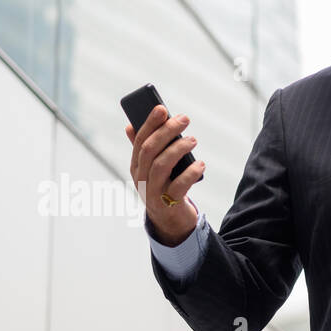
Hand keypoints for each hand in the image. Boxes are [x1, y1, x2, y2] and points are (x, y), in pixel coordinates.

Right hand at [126, 104, 203, 246]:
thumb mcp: (150, 169)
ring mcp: (152, 192)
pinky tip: (201, 164)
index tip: (162, 108)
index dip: (150, 123)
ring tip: (193, 140)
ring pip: (161, 165)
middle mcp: (140, 179)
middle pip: (150, 150)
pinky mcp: (168, 204)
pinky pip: (179, 186)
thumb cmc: (161, 188)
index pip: (139, 140)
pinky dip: (191, 173)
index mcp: (135, 167)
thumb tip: (130, 125)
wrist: (169, 222)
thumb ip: (142, 149)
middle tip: (184, 119)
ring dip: (179, 149)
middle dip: (166, 131)